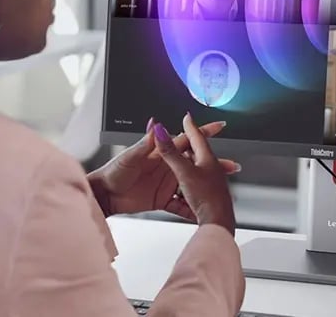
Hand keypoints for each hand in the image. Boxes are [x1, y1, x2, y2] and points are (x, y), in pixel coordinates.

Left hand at [88, 115, 238, 218]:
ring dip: (207, 187)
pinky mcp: (162, 199)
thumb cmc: (113, 172)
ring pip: (192, 185)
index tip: (219, 127)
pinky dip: (191, 209)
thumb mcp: (130, 157)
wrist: (105, 195)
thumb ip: (145, 143)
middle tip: (231, 167)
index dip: (202, 134)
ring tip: (223, 190)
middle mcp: (167, 168)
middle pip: (195, 164)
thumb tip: (155, 124)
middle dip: (214, 165)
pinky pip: (180, 206)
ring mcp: (166, 184)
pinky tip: (202, 212)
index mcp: (161, 154)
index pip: (185, 141)